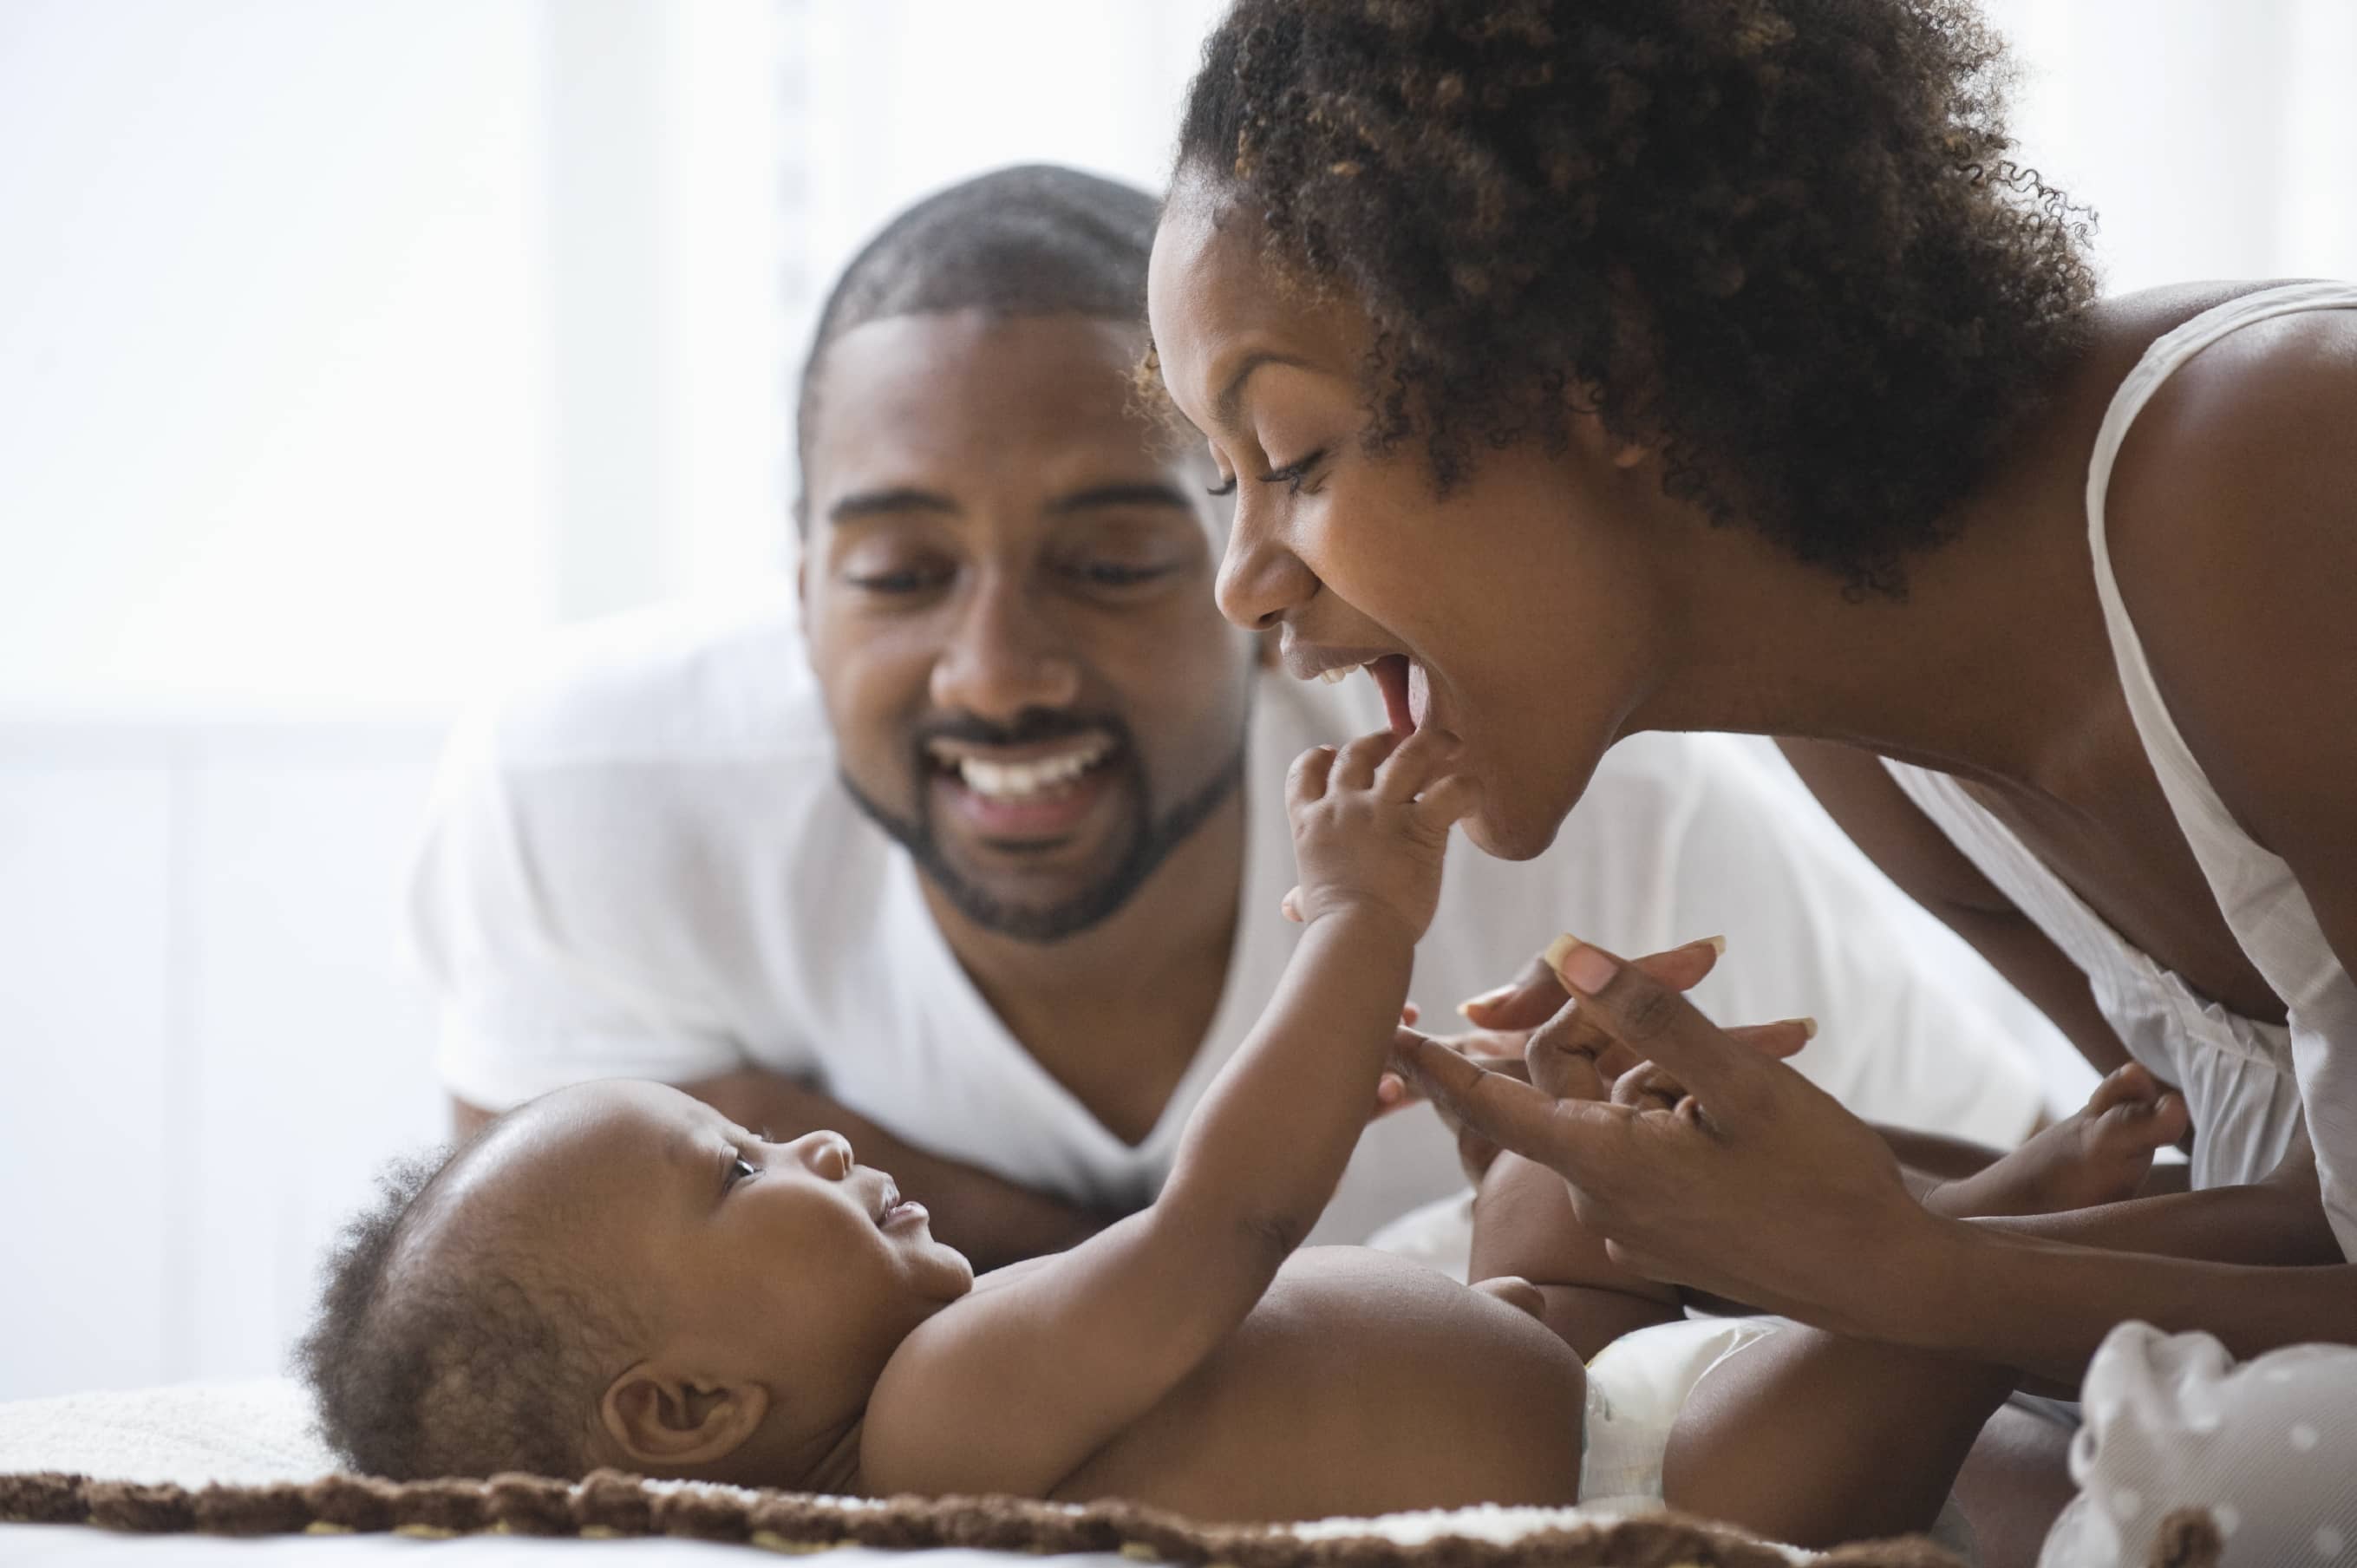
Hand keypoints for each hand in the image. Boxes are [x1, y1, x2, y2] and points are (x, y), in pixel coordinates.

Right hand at [1279, 726, 1475, 940]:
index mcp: (1310, 822)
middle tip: (1399, 739)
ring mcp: (1381, 812)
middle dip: (1380, 741)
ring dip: (1432, 742)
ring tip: (1449, 741)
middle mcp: (1343, 807)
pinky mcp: (1420, 827)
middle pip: (1359, 752)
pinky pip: (1451, 792)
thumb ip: (1303, 895)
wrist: (1355, 935)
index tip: (1331, 752)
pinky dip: (1467, 788)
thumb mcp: (1312, 901)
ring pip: (1409, 754)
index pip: (1305, 772)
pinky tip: (1474, 793)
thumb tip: (1290, 906)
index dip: (1320, 758)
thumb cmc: (1333, 926)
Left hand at [1392, 937, 1941, 1334]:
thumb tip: (1571, 952)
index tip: (1383, 1033)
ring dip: (1672, 1067)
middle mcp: (1602, 1199)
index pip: (1493, 1100)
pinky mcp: (1667, 1231)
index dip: (1434, 1063)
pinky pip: (1650, 1147)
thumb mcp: (1743, 1086)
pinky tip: (1756, 1100)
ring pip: (1621, 1109)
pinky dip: (1687, 1108)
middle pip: (1573, 1082)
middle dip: (1625, 1021)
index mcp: (1604, 1163)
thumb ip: (1652, 1018)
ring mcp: (1633, 1222)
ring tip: (1770, 1053)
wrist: (1893, 1284)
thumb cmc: (1825, 1185)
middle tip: (1706, 964)